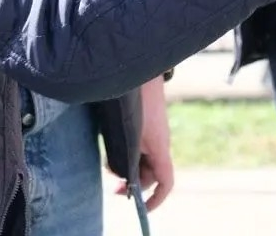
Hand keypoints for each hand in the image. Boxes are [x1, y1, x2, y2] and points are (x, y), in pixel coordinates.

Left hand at [116, 77, 173, 210]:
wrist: (139, 69)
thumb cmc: (136, 101)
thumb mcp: (128, 135)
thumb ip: (125, 158)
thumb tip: (121, 175)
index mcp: (159, 148)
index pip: (166, 182)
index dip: (156, 200)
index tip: (141, 207)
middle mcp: (159, 142)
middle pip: (150, 173)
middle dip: (133, 182)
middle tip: (113, 185)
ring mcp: (152, 131)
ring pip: (142, 158)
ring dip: (127, 165)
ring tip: (109, 161)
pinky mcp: (144, 121)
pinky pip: (138, 145)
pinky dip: (126, 151)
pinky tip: (110, 145)